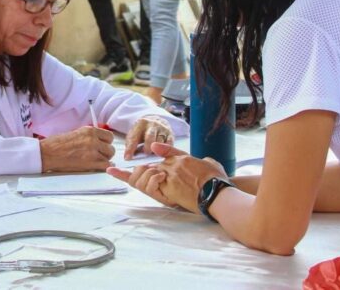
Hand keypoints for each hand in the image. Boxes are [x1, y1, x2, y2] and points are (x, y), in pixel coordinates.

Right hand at [39, 126, 114, 171]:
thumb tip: (99, 142)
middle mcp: (93, 139)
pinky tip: (98, 168)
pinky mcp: (90, 162)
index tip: (102, 147)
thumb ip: (89, 136)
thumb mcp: (76, 133)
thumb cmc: (57, 144)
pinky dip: (104, 168)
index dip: (106, 143)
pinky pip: (106, 165)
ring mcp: (92, 151)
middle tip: (98, 156)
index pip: (109, 136)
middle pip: (110, 147)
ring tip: (95, 162)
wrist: (48, 153)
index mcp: (89, 130)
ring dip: (104, 160)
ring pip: (109, 157)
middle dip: (106, 153)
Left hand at [110, 143, 226, 211]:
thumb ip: (205, 161)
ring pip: (146, 174)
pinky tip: (148, 186)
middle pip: (150, 166)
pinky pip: (150, 186)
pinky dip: (147, 187)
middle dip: (136, 174)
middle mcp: (174, 164)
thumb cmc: (219, 181)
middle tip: (120, 174)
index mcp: (183, 158)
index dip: (156, 149)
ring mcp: (170, 175)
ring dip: (141, 181)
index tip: (152, 146)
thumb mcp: (212, 164)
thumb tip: (205, 161)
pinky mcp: (168, 187)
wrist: (219, 193)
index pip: (166, 150)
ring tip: (142, 185)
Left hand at [123, 116, 173, 158]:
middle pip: (150, 137)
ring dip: (156, 152)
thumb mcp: (134, 134)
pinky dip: (165, 152)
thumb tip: (130, 158)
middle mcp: (153, 124)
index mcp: (141, 123)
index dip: (130, 148)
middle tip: (144, 157)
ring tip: (152, 160)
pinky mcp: (170, 135)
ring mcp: (163, 129)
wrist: (155, 122)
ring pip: (160, 142)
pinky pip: (169, 144)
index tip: (127, 158)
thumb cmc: (142, 132)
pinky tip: (161, 157)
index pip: (134, 137)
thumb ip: (131, 145)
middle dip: (147, 147)